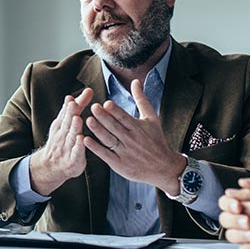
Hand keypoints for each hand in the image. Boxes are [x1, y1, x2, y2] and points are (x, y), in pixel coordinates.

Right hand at [29, 88, 93, 195]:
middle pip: (67, 121)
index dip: (76, 102)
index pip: (68, 112)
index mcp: (61, 125)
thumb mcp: (62, 127)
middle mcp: (63, 134)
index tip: (87, 92)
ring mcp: (67, 147)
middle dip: (71, 112)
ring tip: (78, 118)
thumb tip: (70, 96)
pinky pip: (75, 152)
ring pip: (71, 135)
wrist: (51, 167)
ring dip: (74, 127)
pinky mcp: (73, 160)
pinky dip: (78, 146)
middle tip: (75, 102)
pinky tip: (81, 139)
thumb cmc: (61, 143)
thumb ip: (68, 112)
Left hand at [83, 79, 184, 194]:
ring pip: (109, 140)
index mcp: (138, 128)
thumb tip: (135, 81)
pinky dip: (96, 148)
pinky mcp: (119, 164)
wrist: (164, 167)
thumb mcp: (152, 118)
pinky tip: (85, 140)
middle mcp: (131, 139)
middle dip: (104, 118)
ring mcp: (125, 152)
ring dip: (98, 131)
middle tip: (92, 107)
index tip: (106, 103)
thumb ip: (141, 99)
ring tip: (87, 120)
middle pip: (115, 127)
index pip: (125, 118)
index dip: (116, 111)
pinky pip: (106, 155)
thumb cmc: (156, 139)